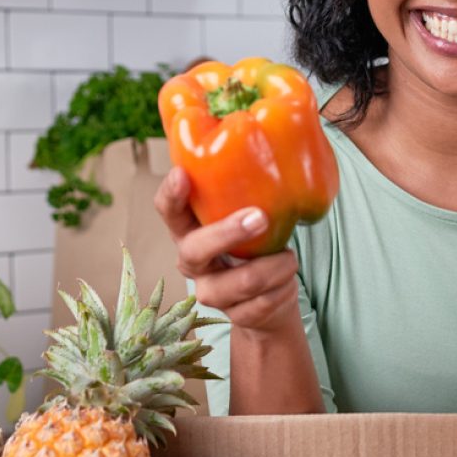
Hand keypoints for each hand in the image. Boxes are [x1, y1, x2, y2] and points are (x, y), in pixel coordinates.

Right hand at [153, 166, 299, 331]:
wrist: (270, 301)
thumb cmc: (259, 246)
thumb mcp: (250, 217)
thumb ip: (250, 193)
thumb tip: (282, 140)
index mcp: (190, 230)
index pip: (168, 211)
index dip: (170, 195)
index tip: (182, 174)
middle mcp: (192, 261)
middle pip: (194, 250)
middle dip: (227, 233)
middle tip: (260, 217)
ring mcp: (210, 292)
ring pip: (242, 281)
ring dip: (276, 265)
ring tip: (289, 257)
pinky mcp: (235, 316)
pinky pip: (264, 301)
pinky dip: (284, 285)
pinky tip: (285, 281)